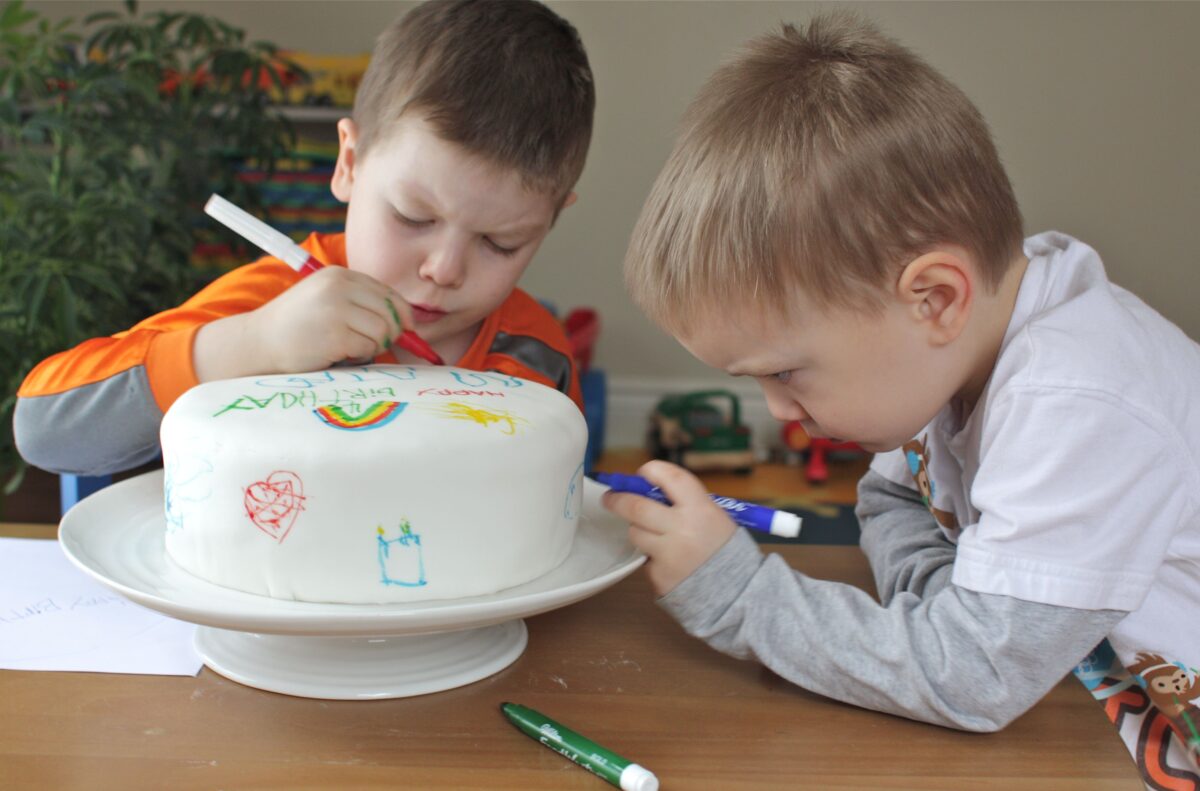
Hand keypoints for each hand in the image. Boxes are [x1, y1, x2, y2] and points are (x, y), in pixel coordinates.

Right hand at [196, 267, 414, 380]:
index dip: (402, 312)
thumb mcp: (326, 298)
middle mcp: (339, 287)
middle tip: (381, 343)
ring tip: (355, 348)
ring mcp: (336, 310)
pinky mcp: (335, 335)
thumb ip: (359, 301)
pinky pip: (369, 347)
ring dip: (375, 345)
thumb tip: (407, 321)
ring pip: (383, 330)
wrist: (259, 342)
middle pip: (391, 310)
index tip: (406, 328)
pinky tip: (342, 354)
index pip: (388, 292)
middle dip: (393, 331)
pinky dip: (361, 355)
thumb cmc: (297, 325)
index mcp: (339, 275)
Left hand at [601, 460, 737, 596]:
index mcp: (700, 509)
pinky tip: (669, 561)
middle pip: (636, 506)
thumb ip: (686, 502)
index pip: (669, 477)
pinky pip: (645, 559)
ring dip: (639, 530)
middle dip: (618, 499)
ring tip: (655, 535)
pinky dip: (651, 556)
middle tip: (609, 497)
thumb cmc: (724, 549)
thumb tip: (650, 489)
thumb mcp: (715, 516)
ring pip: (635, 533)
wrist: (736, 592)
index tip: (642, 474)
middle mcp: (681, 529)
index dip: (650, 471)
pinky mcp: (658, 575)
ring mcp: (668, 554)